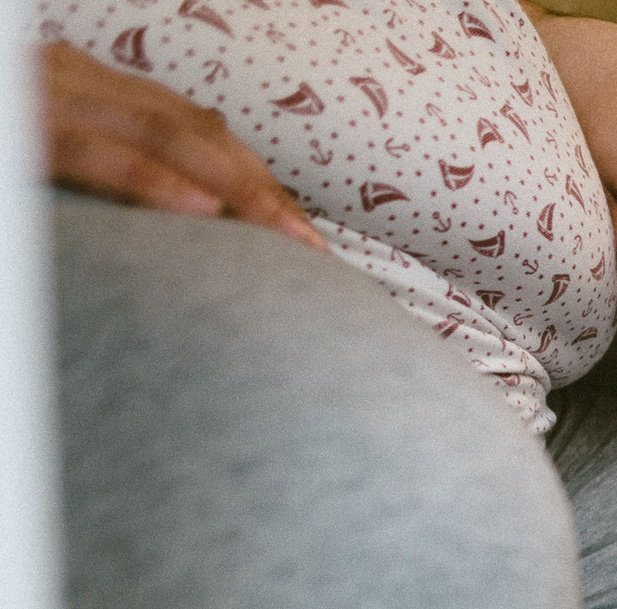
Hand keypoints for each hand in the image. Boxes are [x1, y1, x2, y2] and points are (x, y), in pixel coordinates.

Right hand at [41, 42, 325, 250]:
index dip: (255, 179)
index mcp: (94, 85)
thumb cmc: (1, 135)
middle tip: (312, 247)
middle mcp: (82, 80)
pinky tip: (201, 211)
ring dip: (235, 189)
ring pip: (165, 136)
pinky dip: (155, 182)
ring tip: (285, 236)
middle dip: (261, 188)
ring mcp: (54, 97)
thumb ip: (111, 161)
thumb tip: (185, 209)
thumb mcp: (49, 140)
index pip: (197, 129)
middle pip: (196, 132)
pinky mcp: (28, 129)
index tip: (301, 231)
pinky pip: (99, 155)